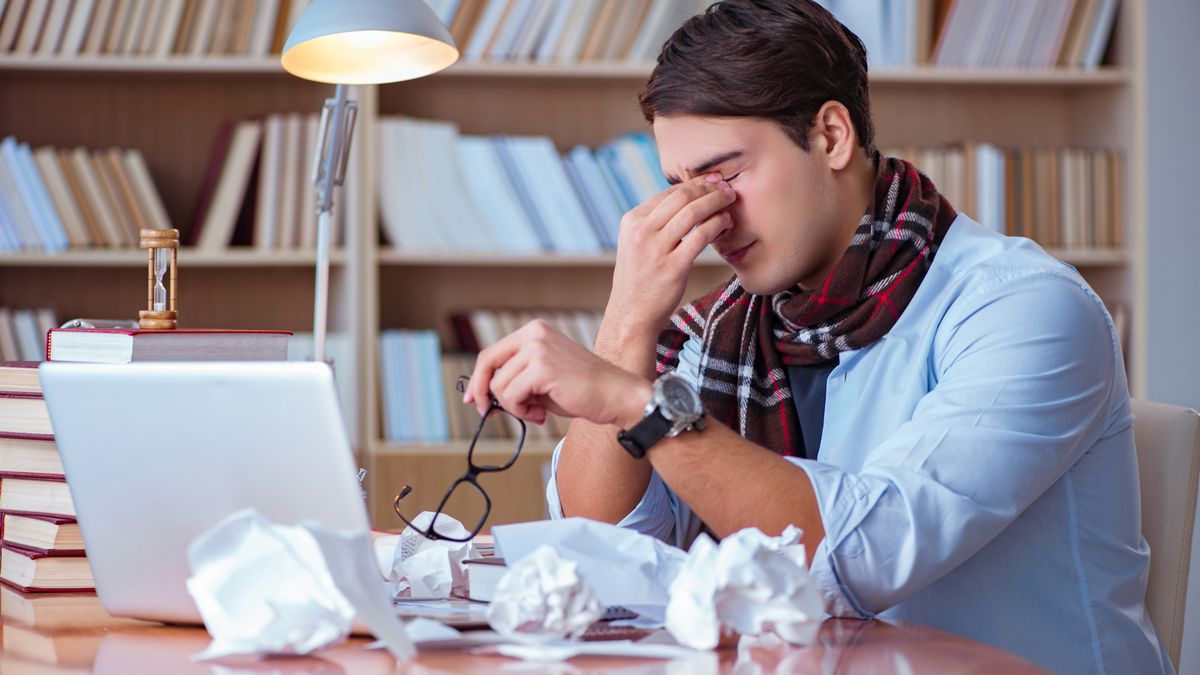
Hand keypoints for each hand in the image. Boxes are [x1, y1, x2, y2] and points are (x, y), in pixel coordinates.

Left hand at [464, 320, 651, 427]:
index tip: (472, 397)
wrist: (615, 395)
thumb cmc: (583, 390)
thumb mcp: (542, 379)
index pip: (492, 352)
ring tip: (537, 412)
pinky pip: (511, 396)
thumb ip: (516, 380)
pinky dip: (522, 412)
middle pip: (487, 362)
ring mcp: (537, 348)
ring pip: (499, 385)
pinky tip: (542, 414)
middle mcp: (534, 333)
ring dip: (513, 407)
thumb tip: (485, 396)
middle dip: (482, 391)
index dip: (478, 377)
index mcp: (534, 331)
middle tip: (485, 411)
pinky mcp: (541, 367)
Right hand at [606, 174, 735, 335]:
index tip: (712, 182)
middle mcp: (641, 231)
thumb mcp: (636, 243)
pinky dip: (718, 224)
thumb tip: (686, 198)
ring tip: (730, 200)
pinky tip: (726, 223)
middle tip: (726, 187)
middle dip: (707, 188)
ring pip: (693, 212)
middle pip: (681, 196)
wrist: (631, 315)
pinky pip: (701, 236)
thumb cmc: (640, 278)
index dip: (694, 183)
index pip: (667, 192)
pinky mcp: (673, 267)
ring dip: (716, 202)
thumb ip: (655, 222)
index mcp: (632, 221)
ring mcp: (656, 249)